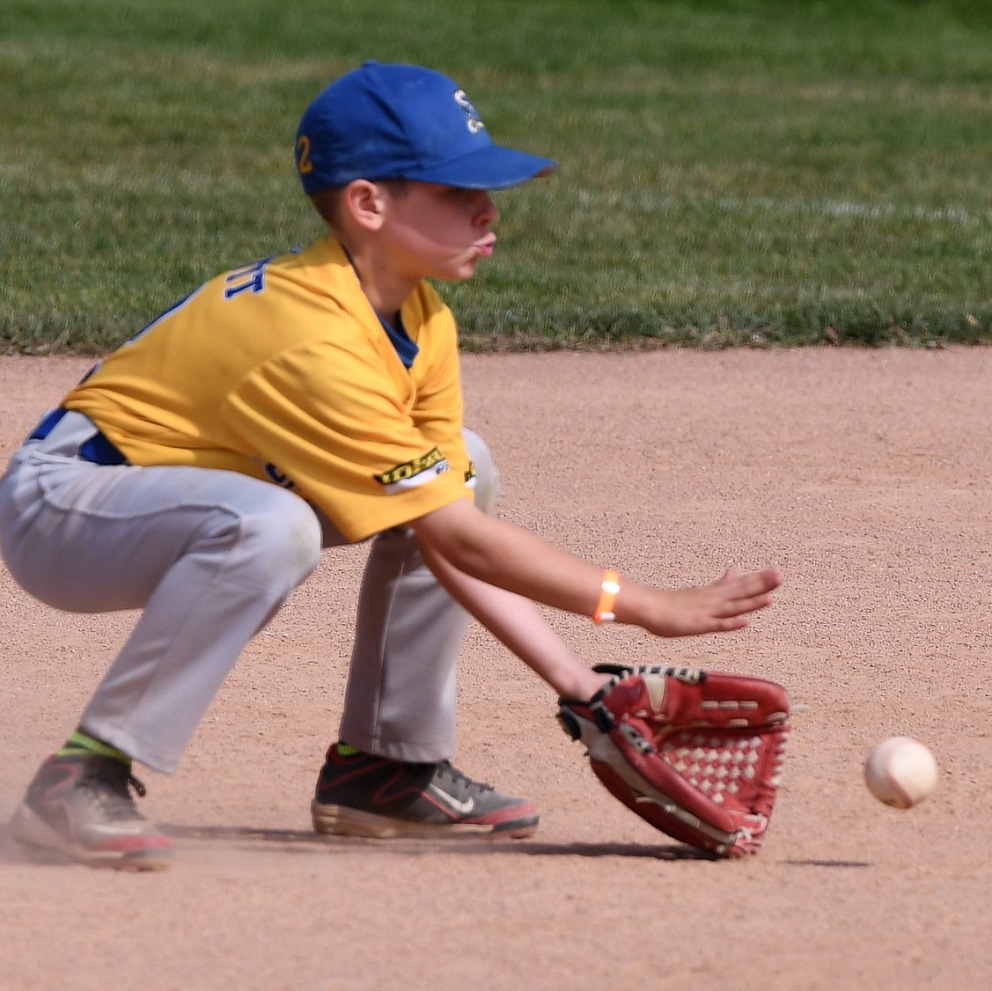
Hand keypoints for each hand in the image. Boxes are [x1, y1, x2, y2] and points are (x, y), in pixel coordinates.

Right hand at [634, 567, 781, 637]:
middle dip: (761, 585)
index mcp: (713, 593)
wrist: (648, 606)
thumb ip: (718, 584)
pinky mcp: (698, 625)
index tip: (776, 572)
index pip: (740, 584)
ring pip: (733, 606)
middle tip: (780, 576)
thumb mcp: (699, 591)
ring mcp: (706, 611)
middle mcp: (713, 600)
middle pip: (740, 591)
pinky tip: (745, 622)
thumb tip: (733, 572)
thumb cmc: (671, 602)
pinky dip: (731, 623)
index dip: (759, 579)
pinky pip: (717, 625)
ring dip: (752, 602)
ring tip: (771, 597)